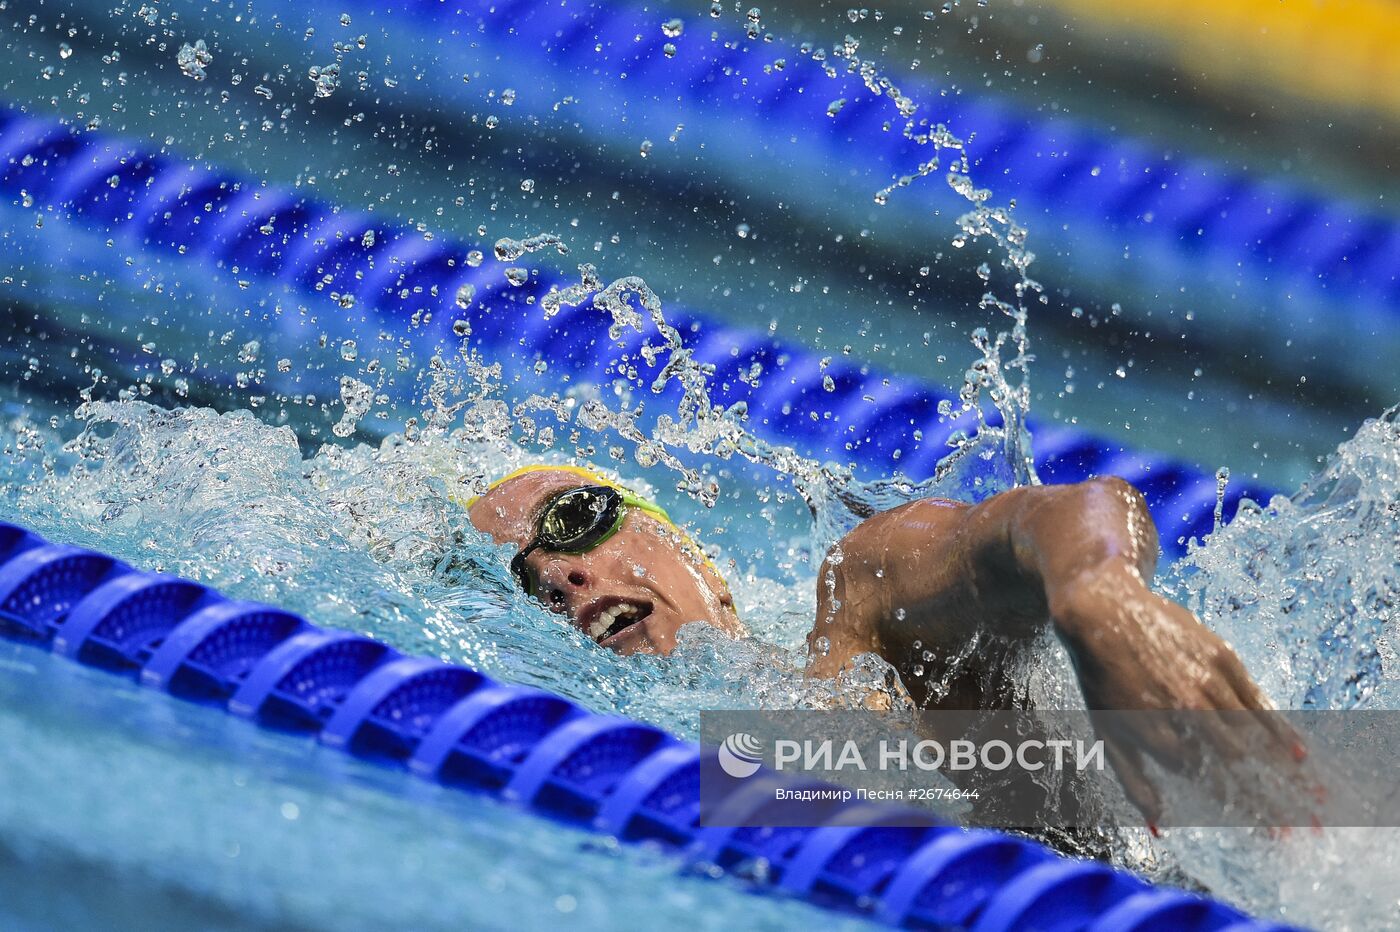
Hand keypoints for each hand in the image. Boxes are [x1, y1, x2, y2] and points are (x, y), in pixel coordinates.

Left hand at [1051, 559, 1319, 829]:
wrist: (1103, 610)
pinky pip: (1257, 699)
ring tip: (1310, 800)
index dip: (1239, 808)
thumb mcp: (1106, 733)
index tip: (1267, 830)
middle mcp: (1185, 712)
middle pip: (1237, 766)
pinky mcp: (1222, 657)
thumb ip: (1133, 781)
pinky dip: (1280, 729)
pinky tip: (1299, 753)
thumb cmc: (1102, 679)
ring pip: (1253, 735)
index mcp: (1156, 734)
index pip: (1206, 781)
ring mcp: (1206, 683)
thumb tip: (1158, 825)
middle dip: (1269, 800)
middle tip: (1298, 827)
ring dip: (1283, 771)